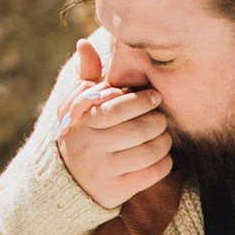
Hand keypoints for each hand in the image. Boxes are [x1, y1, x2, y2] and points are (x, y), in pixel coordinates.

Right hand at [57, 37, 172, 209]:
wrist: (69, 181)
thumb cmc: (82, 132)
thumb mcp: (78, 105)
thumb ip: (87, 76)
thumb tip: (83, 44)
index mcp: (82, 122)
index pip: (116, 108)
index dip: (141, 101)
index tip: (155, 96)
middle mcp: (90, 147)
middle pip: (137, 130)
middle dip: (157, 121)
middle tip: (162, 118)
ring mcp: (103, 171)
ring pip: (148, 152)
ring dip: (164, 141)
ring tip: (164, 135)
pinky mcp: (116, 191)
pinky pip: (151, 174)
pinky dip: (164, 163)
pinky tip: (161, 156)